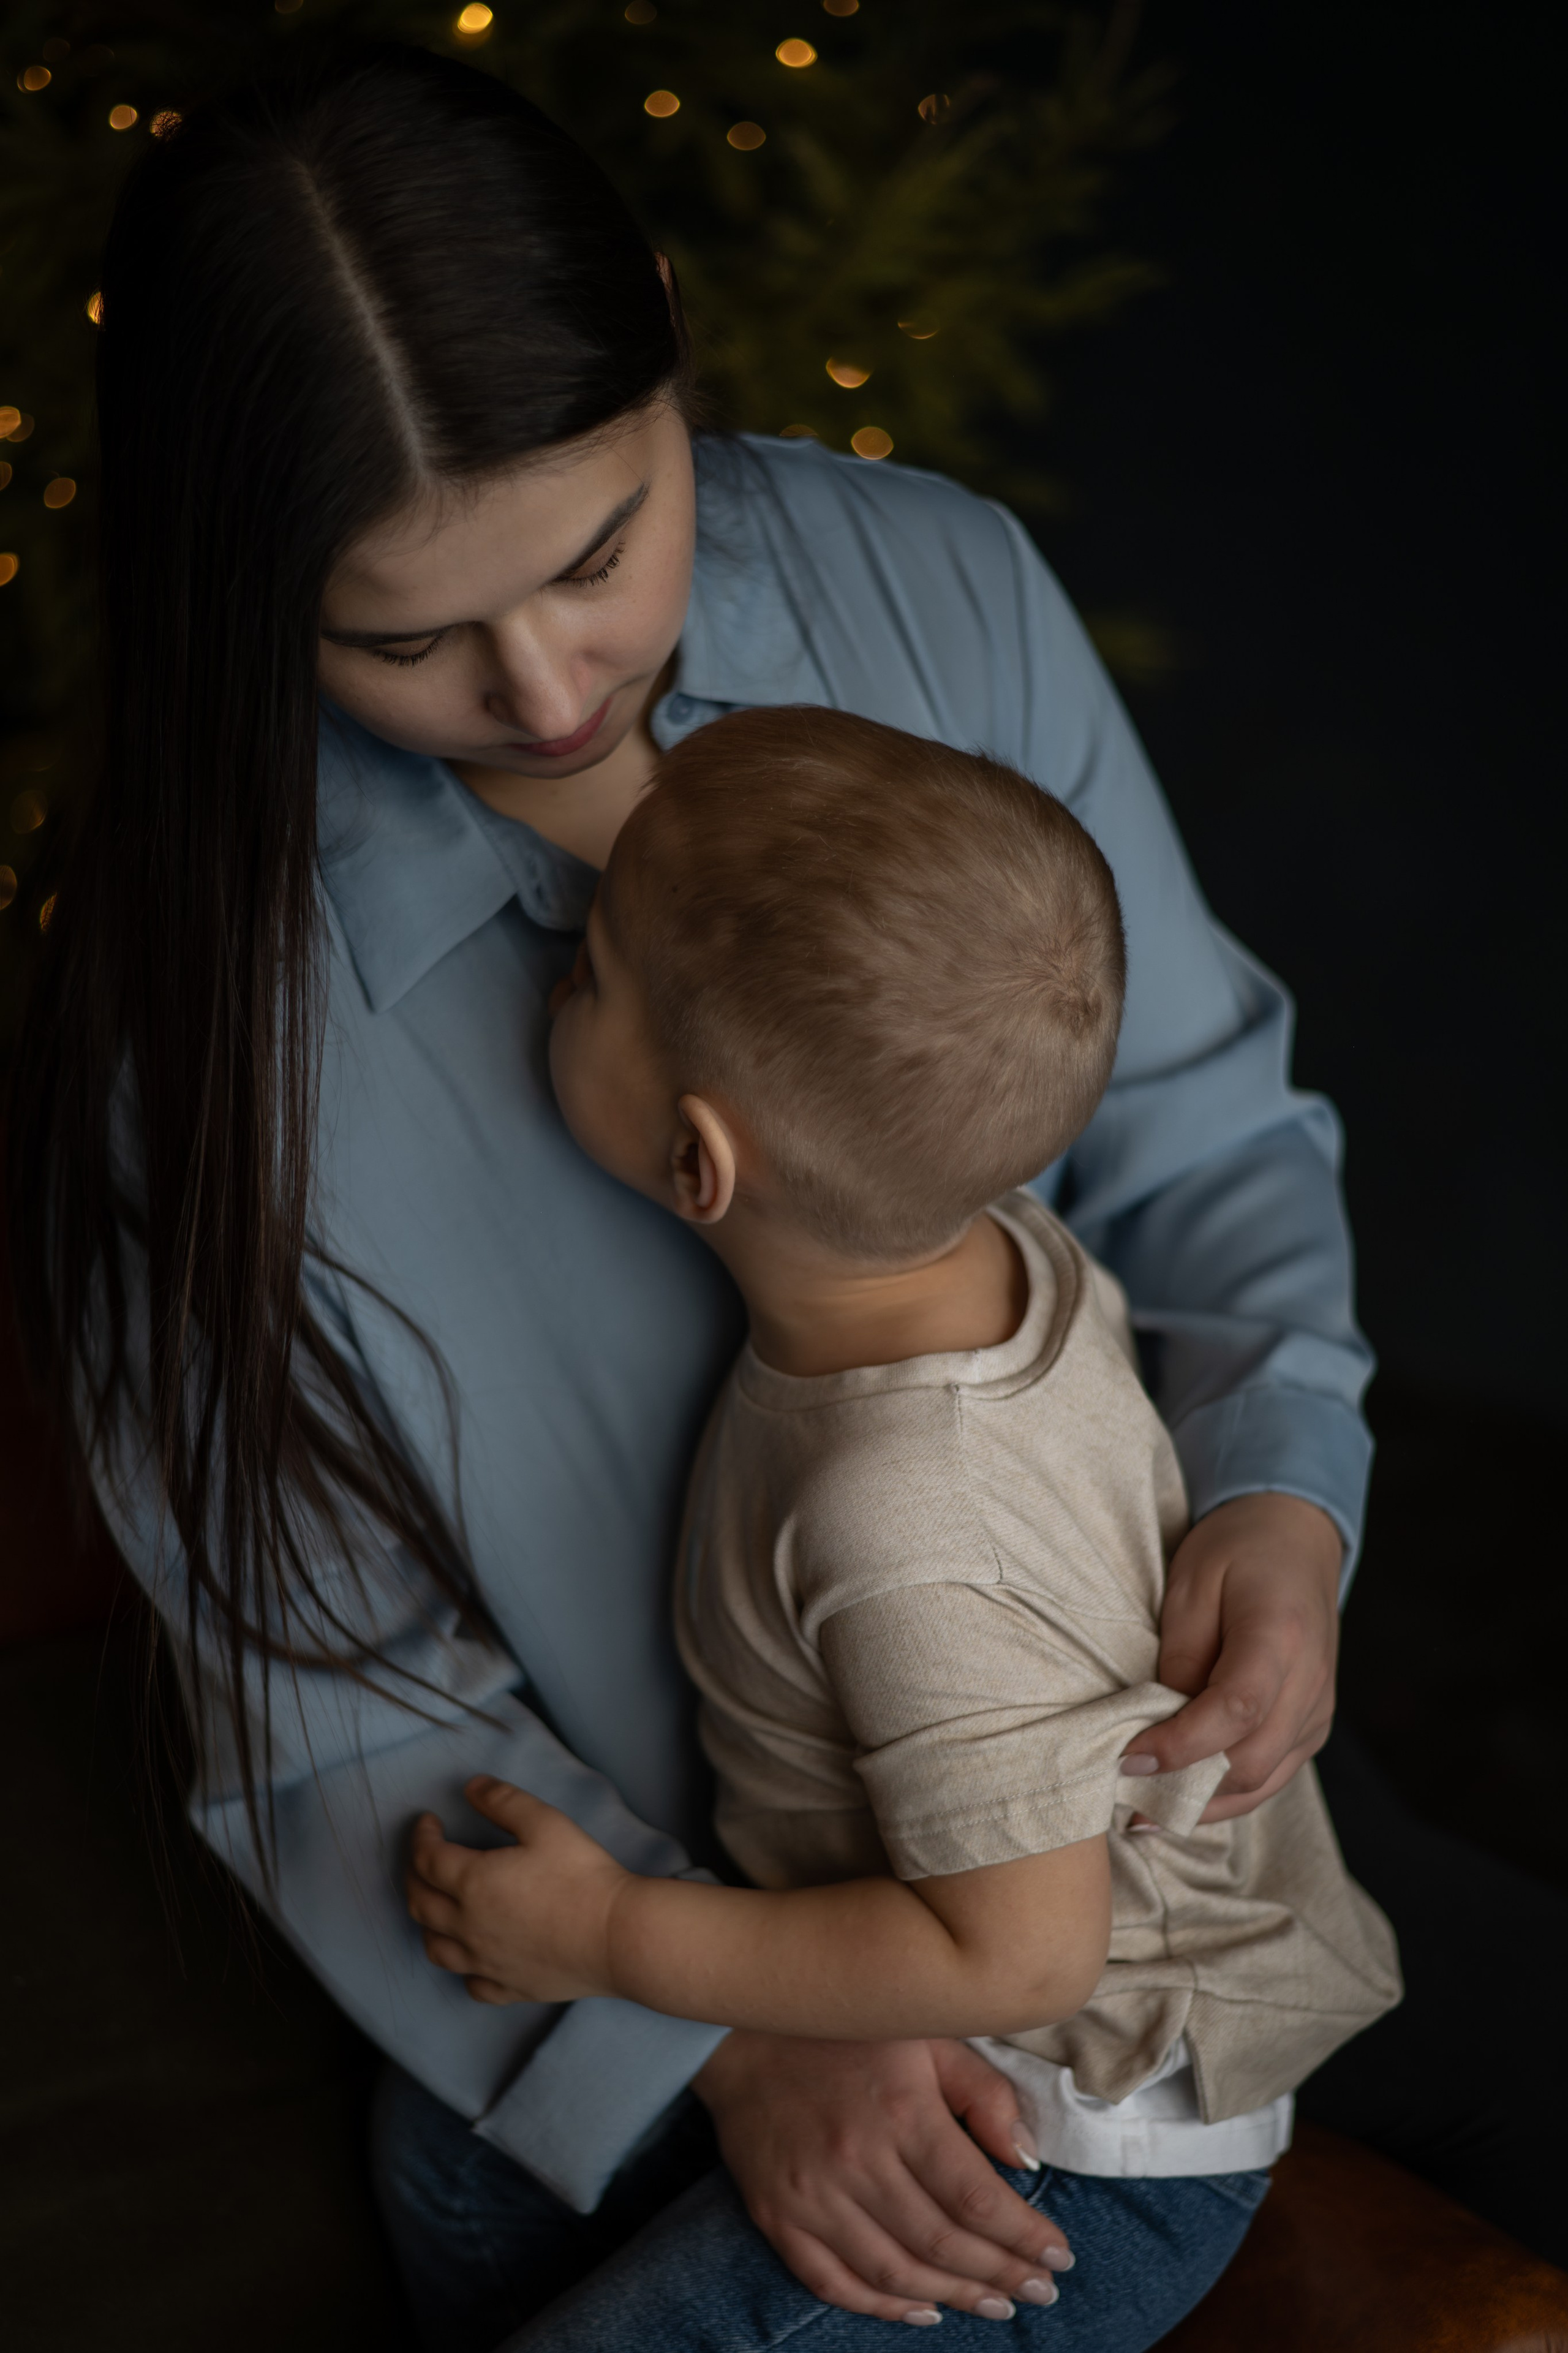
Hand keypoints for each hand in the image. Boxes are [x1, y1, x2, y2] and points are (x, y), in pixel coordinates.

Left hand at [405, 1775, 626, 2004]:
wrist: (616, 1937)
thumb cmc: (582, 1876)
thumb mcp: (545, 1822)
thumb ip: (504, 1801)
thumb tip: (471, 1788)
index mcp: (472, 1883)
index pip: (427, 1858)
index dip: (422, 1836)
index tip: (429, 1821)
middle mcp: (468, 1927)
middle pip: (421, 1903)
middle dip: (414, 1875)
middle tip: (424, 1857)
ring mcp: (486, 1963)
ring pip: (435, 1948)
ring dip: (427, 1923)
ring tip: (436, 1905)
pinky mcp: (509, 1988)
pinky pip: (471, 1983)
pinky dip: (462, 1967)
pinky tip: (472, 1956)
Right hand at [692, 2031, 1073, 2324]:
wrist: (740, 2030)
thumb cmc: (847, 2032)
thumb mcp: (925, 2037)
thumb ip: (982, 2094)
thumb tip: (1027, 2159)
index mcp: (901, 2110)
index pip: (977, 2198)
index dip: (1025, 2236)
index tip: (1060, 2254)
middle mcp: (856, 2160)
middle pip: (943, 2243)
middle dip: (1002, 2274)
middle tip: (1042, 2290)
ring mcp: (812, 2195)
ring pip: (895, 2272)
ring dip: (953, 2297)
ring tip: (996, 2304)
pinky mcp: (776, 2216)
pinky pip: (832, 2282)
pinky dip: (880, 2307)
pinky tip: (922, 2310)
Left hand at [1122, 1491, 1341, 1821]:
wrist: (1295, 1537)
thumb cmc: (1236, 1551)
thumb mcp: (1191, 1584)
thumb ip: (1181, 1657)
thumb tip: (1160, 1726)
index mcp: (1281, 1637)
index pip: (1236, 1710)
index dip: (1179, 1745)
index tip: (1127, 1758)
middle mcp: (1312, 1684)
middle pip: (1251, 1762)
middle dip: (1184, 1785)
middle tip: (1123, 1787)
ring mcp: (1318, 1711)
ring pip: (1261, 1783)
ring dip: (1201, 1803)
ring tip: (1142, 1812)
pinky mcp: (1311, 1726)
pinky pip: (1270, 1777)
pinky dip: (1224, 1795)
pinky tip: (1180, 1799)